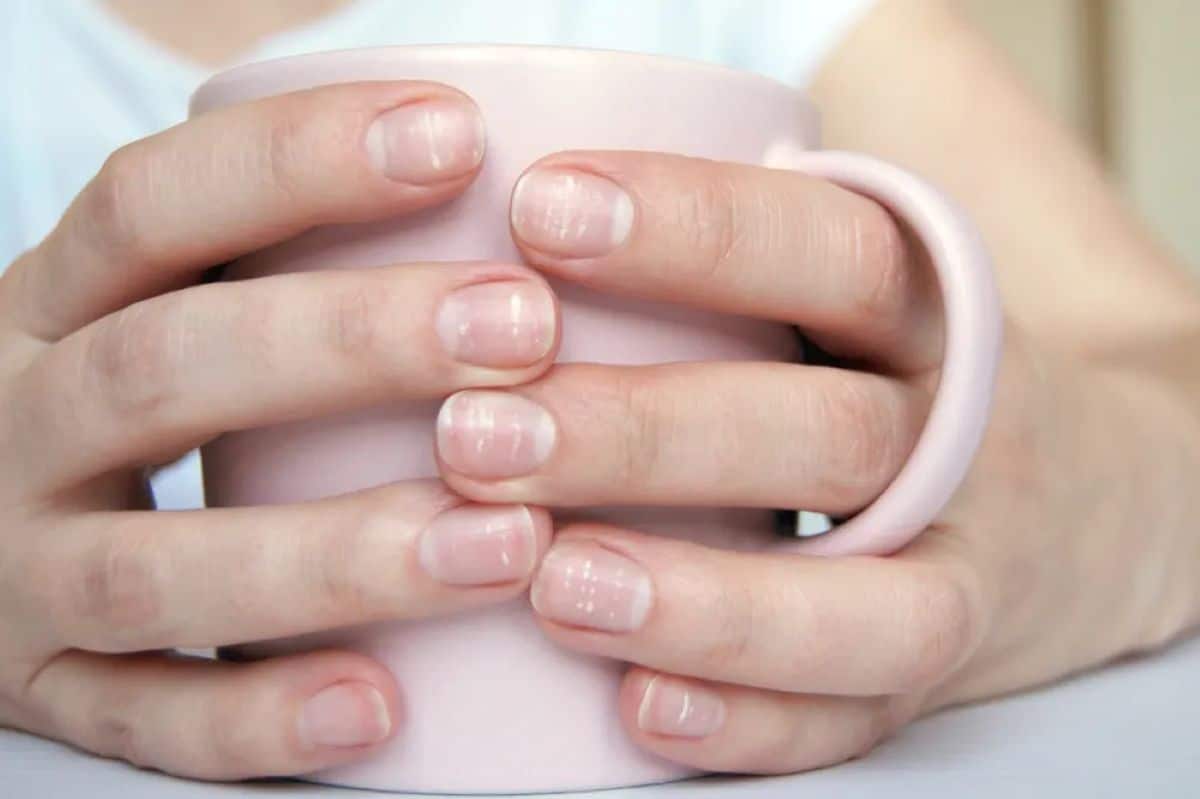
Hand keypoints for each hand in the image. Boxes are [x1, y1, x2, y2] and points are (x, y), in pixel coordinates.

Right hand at [0, 82, 561, 778]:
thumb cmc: (126, 401)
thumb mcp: (161, 311)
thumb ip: (278, 271)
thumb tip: (503, 204)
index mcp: (46, 309)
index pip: (150, 205)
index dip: (297, 162)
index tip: (458, 138)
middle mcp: (12, 428)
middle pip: (163, 369)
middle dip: (349, 345)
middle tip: (523, 329)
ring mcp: (12, 572)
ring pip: (154, 568)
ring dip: (334, 555)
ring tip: (508, 541)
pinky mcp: (42, 692)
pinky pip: (142, 719)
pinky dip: (257, 719)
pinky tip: (382, 707)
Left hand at [435, 151, 1199, 772]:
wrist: (1085, 499)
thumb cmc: (896, 367)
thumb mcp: (858, 279)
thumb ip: (733, 249)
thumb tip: (505, 236)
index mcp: (934, 310)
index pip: (834, 247)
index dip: (694, 227)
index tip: (539, 212)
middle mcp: (959, 439)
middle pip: (825, 432)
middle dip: (648, 435)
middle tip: (480, 437)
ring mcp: (964, 571)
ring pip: (870, 604)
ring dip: (709, 601)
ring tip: (556, 585)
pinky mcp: (933, 681)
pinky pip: (859, 720)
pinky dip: (752, 722)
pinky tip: (637, 710)